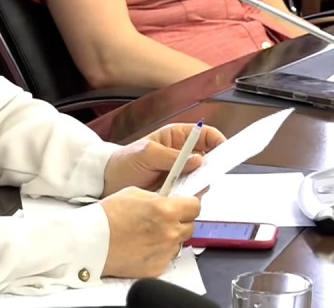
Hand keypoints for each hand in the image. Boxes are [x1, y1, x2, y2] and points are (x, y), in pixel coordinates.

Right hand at [99, 186, 199, 277]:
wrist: (91, 242)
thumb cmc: (108, 215)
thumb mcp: (134, 193)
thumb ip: (158, 197)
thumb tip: (171, 199)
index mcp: (165, 210)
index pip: (196, 206)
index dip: (188, 204)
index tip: (182, 205)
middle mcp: (170, 232)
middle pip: (190, 225)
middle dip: (180, 221)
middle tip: (162, 219)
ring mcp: (165, 252)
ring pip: (179, 242)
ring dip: (170, 237)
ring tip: (149, 234)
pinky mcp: (157, 268)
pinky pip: (167, 257)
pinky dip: (160, 252)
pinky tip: (143, 246)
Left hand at [102, 122, 226, 195]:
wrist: (108, 182)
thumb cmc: (124, 161)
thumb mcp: (147, 154)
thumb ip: (171, 156)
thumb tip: (198, 159)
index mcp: (177, 138)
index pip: (207, 135)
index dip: (218, 141)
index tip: (224, 152)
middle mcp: (183, 155)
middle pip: (210, 159)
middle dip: (210, 167)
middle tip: (203, 175)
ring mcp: (181, 174)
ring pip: (202, 179)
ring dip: (198, 184)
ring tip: (183, 188)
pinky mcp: (176, 191)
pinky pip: (191, 194)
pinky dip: (189, 197)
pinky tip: (178, 198)